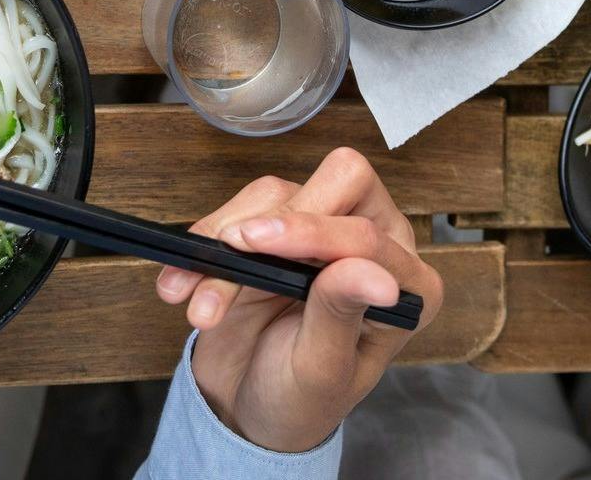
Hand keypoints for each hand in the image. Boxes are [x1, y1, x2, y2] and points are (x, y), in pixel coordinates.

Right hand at [154, 148, 440, 452]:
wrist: (248, 408)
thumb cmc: (300, 399)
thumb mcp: (321, 371)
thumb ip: (342, 316)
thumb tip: (378, 277)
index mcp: (406, 284)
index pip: (366, 235)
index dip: (311, 232)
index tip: (256, 243)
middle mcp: (372, 244)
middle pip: (340, 181)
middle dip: (279, 218)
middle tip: (232, 250)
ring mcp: (322, 229)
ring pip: (279, 193)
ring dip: (228, 242)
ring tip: (202, 306)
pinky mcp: (276, 225)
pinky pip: (242, 207)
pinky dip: (206, 241)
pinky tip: (184, 283)